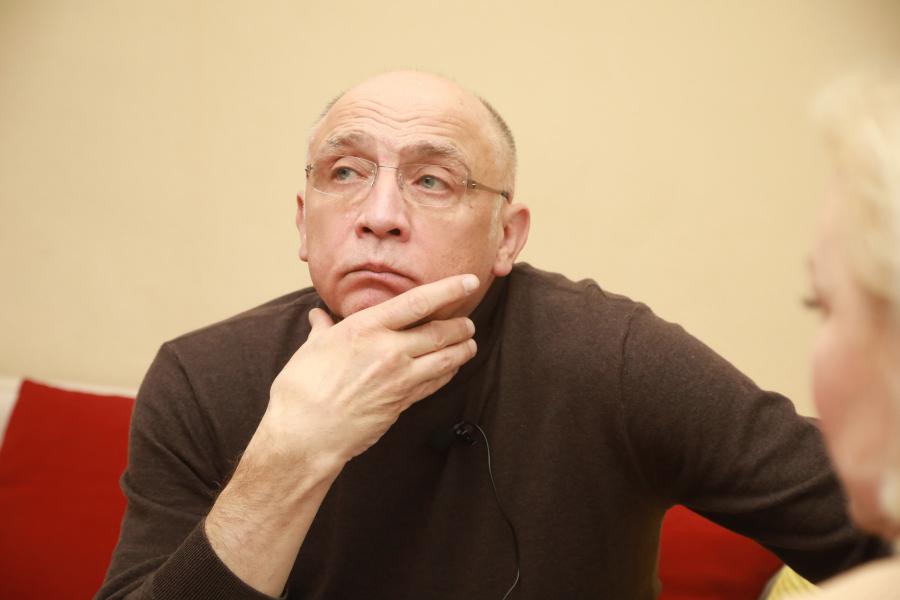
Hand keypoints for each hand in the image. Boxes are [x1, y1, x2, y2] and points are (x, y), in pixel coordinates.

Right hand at [262, 273, 480, 467]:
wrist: (306, 434)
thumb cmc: (302, 389)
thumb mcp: (312, 348)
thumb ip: (323, 329)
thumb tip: (318, 316)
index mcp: (366, 328)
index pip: (418, 302)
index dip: (448, 289)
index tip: (468, 281)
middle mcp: (389, 351)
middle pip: (441, 332)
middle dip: (461, 325)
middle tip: (468, 322)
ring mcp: (399, 379)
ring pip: (446, 359)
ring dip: (463, 349)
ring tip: (469, 343)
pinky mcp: (403, 402)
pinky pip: (435, 383)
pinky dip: (448, 372)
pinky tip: (451, 368)